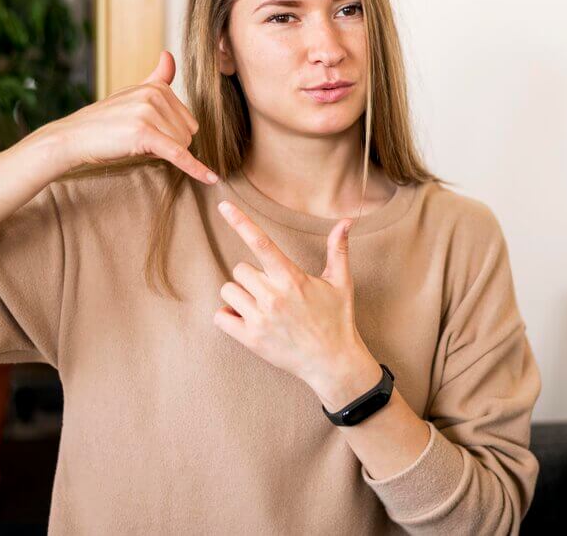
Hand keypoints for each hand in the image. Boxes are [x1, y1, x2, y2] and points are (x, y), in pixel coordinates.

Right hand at [32, 50, 217, 183]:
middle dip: (169, 143)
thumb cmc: (105, 120)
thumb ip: (156, 78)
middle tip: (139, 140)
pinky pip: (178, 154)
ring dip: (163, 153)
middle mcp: (155, 96)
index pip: (187, 120)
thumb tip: (169, 55)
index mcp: (157, 87)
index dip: (171, 134)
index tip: (150, 134)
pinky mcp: (145, 134)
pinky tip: (211, 179)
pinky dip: (196, 169)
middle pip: (188, 133)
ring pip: (182, 145)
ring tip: (135, 145)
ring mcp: (149, 113)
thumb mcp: (132, 94)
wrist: (74, 137)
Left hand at [213, 200, 381, 408]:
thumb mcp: (341, 282)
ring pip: (228, 290)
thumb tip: (346, 221)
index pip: (261, 242)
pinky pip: (221, 316)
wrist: (333, 362)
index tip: (223, 205)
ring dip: (239, 295)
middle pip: (240, 269)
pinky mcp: (250, 339)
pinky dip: (228, 315)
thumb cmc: (338, 319)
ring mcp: (260, 318)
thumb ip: (338, 249)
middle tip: (271, 291)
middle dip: (252, 277)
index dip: (240, 221)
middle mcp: (273, 296)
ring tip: (260, 306)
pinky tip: (245, 318)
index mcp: (292, 278)